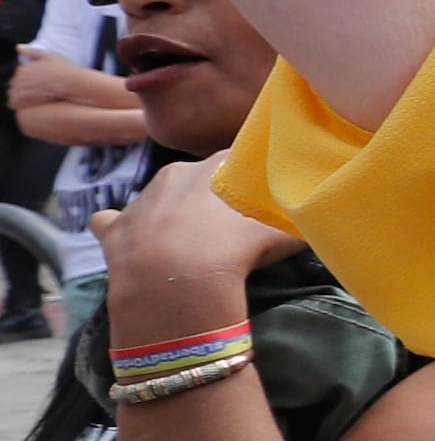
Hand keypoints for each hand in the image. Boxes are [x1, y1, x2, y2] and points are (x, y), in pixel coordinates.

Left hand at [96, 161, 293, 341]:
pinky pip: (113, 221)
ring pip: (157, 198)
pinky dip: (121, 230)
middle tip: (225, 226)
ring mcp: (140, 200)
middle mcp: (176, 173)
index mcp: (216, 166)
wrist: (179, 280)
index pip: (238, 161)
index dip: (248, 180)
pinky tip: (135, 245)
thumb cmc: (237, 248)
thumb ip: (297, 223)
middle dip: (208, 196)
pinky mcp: (113, 229)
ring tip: (185, 243)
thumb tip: (316, 221)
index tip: (257, 198)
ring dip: (169, 214)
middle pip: (196, 178)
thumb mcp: (284, 234)